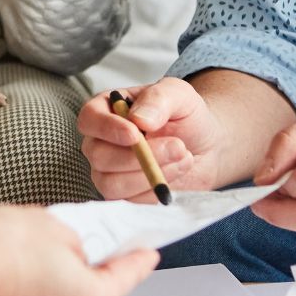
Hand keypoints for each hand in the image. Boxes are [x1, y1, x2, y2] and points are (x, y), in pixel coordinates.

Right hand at [0, 204, 158, 295]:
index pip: (129, 273)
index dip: (140, 254)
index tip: (149, 248)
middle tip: (89, 231)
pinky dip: (45, 283)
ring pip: (71, 294)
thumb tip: (79, 245)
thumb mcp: (51, 224)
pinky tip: (28, 261)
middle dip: (94, 259)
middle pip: (99, 286)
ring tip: (44, 243)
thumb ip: (78, 236)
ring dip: (65, 271)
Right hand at [78, 77, 229, 201]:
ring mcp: (109, 171)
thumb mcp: (178, 95)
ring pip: (111, 183)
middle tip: (177, 145)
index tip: (135, 134)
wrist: (205, 146)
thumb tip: (138, 119)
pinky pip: (130, 201)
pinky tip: (176, 171)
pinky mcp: (125, 194)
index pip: (89, 119)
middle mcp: (101, 141)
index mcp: (107, 110)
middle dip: (140, 156)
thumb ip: (158, 100)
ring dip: (150, 174)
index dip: (107, 128)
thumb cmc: (186, 116)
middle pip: (98, 156)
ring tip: (182, 156)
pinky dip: (156, 189)